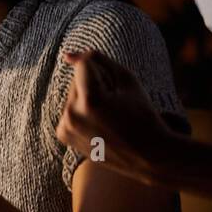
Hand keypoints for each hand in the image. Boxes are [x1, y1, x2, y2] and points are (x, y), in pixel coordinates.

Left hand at [55, 50, 171, 181]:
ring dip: (87, 98)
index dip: (99, 68)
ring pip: (72, 96)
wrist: (148, 156)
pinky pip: (68, 111)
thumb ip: (99, 61)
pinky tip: (99, 124)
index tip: (114, 82)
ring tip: (108, 116)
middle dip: (94, 85)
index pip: (83, 66)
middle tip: (116, 105)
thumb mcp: (127, 80)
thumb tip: (67, 55)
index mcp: (90, 101)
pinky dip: (81, 112)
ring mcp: (66, 127)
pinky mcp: (63, 135)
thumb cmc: (142, 114)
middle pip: (76, 81)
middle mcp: (73, 115)